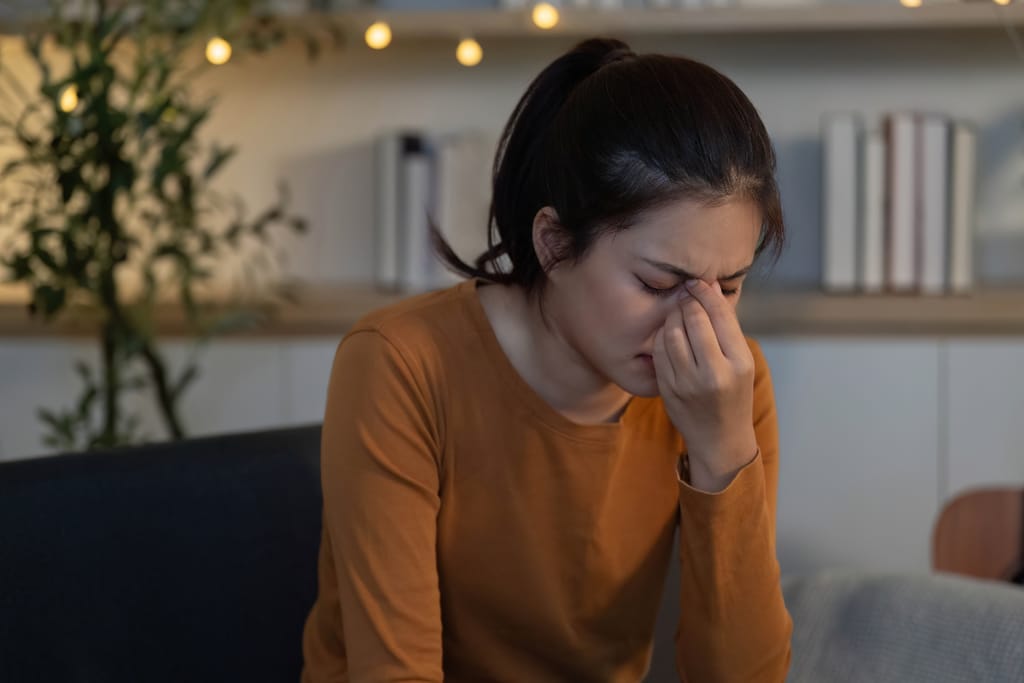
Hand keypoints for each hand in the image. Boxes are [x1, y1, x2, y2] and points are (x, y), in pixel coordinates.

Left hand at [652, 279, 758, 490]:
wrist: (719, 438)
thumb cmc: (734, 394)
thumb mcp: (742, 362)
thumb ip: (726, 327)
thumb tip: (710, 287)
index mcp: (739, 363)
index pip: (719, 315)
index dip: (705, 292)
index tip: (698, 281)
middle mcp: (713, 373)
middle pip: (693, 320)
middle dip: (687, 300)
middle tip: (685, 292)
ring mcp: (687, 382)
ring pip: (671, 332)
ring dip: (672, 316)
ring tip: (677, 311)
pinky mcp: (667, 388)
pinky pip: (659, 351)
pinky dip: (662, 335)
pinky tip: (668, 332)